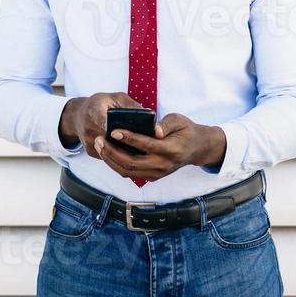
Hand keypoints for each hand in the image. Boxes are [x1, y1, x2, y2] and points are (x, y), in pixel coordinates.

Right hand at [58, 92, 144, 156]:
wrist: (77, 116)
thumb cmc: (100, 104)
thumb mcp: (114, 97)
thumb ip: (129, 104)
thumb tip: (148, 114)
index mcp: (94, 110)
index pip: (101, 118)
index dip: (112, 124)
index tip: (122, 130)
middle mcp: (89, 128)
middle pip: (110, 138)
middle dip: (128, 141)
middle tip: (147, 143)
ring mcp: (89, 142)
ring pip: (111, 150)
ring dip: (126, 150)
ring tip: (144, 149)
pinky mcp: (91, 152)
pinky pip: (109, 156)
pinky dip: (121, 155)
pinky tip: (134, 152)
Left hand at [96, 112, 226, 182]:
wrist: (196, 148)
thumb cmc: (185, 130)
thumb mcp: (179, 119)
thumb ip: (166, 123)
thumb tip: (154, 130)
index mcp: (171, 149)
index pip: (146, 145)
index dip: (129, 138)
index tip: (113, 130)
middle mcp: (163, 165)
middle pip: (132, 163)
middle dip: (112, 152)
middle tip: (99, 140)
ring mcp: (158, 173)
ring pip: (128, 172)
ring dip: (111, 160)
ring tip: (99, 146)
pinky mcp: (153, 177)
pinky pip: (131, 174)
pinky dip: (117, 165)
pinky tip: (108, 153)